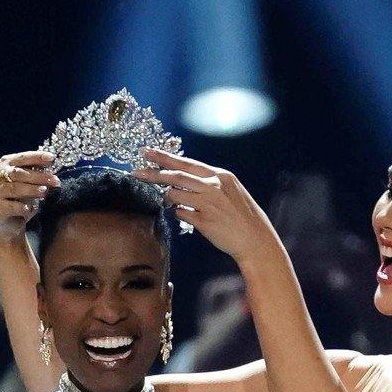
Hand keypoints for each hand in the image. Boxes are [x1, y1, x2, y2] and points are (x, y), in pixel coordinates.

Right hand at [0, 151, 60, 243]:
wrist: (6, 224)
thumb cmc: (18, 200)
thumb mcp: (28, 186)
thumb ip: (36, 178)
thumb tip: (53, 175)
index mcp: (6, 164)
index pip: (22, 158)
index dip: (37, 157)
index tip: (51, 158)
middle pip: (20, 173)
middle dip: (39, 176)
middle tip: (55, 180)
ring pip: (15, 189)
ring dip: (31, 190)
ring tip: (45, 191)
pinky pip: (10, 206)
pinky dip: (21, 207)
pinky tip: (29, 209)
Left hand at [132, 149, 283, 264]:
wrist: (255, 239)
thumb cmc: (242, 216)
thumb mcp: (229, 191)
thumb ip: (207, 184)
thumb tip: (181, 181)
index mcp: (220, 176)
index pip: (187, 163)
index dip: (165, 158)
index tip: (148, 152)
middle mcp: (213, 187)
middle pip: (176, 176)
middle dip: (153, 173)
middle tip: (136, 171)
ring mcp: (209, 204)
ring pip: (175, 195)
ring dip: (166, 198)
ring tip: (165, 200)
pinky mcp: (204, 221)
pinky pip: (180, 214)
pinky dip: (177, 212)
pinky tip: (181, 214)